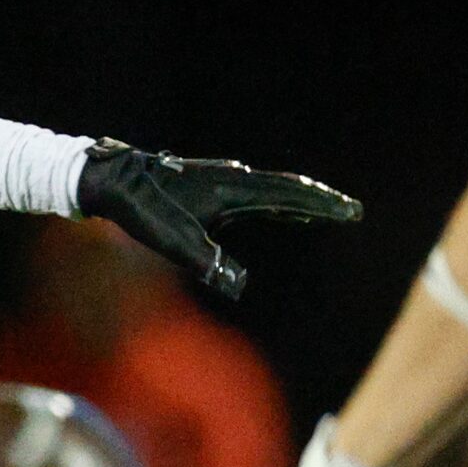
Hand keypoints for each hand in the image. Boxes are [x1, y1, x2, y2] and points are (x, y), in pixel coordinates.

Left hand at [77, 141, 361, 298]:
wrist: (116, 184)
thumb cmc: (144, 212)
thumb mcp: (174, 243)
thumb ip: (207, 263)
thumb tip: (237, 286)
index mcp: (233, 190)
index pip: (288, 195)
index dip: (321, 203)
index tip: (350, 210)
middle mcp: (233, 180)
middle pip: (287, 189)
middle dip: (320, 201)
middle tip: (351, 210)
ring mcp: (223, 181)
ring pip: (273, 190)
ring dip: (300, 201)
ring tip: (326, 212)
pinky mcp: (213, 188)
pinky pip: (256, 195)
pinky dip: (277, 202)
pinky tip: (283, 210)